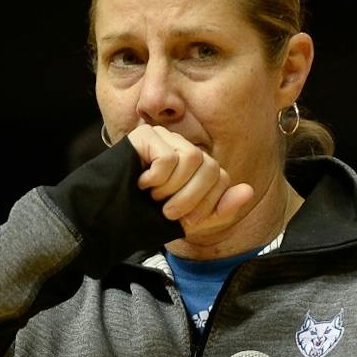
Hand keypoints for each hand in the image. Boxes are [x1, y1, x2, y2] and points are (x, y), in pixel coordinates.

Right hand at [125, 125, 255, 244]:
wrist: (108, 218)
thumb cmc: (146, 217)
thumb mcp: (190, 221)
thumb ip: (220, 209)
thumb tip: (248, 191)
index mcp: (196, 166)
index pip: (221, 178)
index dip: (207, 205)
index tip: (185, 221)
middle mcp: (183, 147)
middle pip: (211, 167)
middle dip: (191, 199)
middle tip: (166, 210)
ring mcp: (164, 138)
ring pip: (192, 159)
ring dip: (172, 188)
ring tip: (152, 194)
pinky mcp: (145, 135)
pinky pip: (169, 158)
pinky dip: (156, 178)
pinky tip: (140, 182)